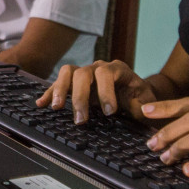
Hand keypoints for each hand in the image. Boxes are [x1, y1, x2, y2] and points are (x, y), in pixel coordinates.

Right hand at [35, 60, 157, 123]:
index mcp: (118, 70)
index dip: (106, 91)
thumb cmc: (141, 99)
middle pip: (83, 73)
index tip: (109, 113)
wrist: (136, 93)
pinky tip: (41, 104)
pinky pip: (60, 84)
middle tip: (81, 120)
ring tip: (57, 107)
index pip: (106, 73)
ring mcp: (85, 74)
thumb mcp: (147, 102)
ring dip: (60, 89)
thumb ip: (144, 106)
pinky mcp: (75, 84)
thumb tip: (144, 112)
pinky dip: (50, 93)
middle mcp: (99, 68)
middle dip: (80, 97)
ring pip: (68, 73)